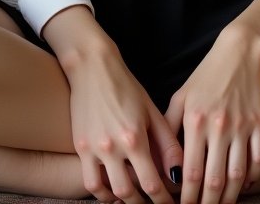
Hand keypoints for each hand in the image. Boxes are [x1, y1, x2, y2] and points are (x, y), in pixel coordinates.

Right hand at [45, 7, 182, 203]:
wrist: (93, 68)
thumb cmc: (126, 87)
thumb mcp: (152, 111)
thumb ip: (167, 144)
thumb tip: (179, 173)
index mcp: (135, 137)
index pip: (153, 183)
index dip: (164, 199)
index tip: (173, 203)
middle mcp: (113, 147)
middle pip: (131, 193)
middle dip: (147, 203)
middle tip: (158, 203)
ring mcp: (94, 149)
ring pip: (111, 192)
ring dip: (126, 201)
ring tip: (138, 200)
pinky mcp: (81, 147)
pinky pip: (91, 182)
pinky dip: (103, 194)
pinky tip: (115, 192)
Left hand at [164, 27, 259, 203]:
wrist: (239, 52)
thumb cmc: (206, 75)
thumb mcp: (181, 97)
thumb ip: (169, 128)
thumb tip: (163, 162)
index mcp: (196, 121)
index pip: (189, 171)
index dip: (185, 197)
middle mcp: (219, 126)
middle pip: (213, 180)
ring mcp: (242, 126)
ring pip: (236, 175)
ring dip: (228, 198)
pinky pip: (258, 160)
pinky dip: (251, 178)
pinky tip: (243, 186)